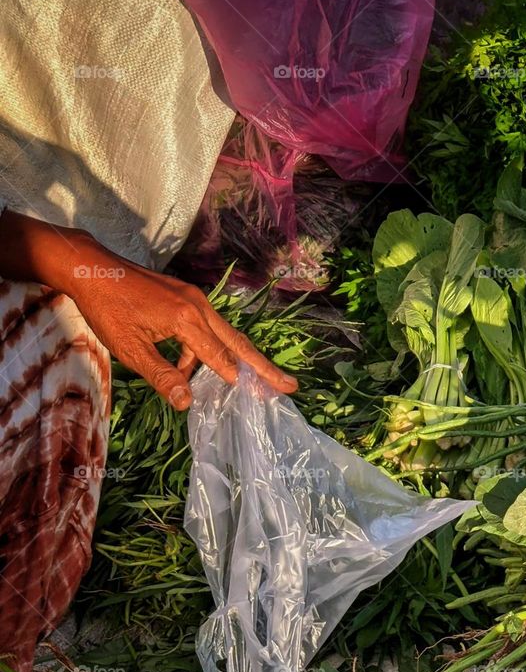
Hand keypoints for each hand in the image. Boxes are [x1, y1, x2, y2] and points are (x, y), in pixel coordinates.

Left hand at [61, 239, 296, 409]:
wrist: (90, 268)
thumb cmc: (107, 310)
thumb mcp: (131, 349)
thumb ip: (161, 376)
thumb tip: (187, 403)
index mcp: (186, 318)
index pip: (220, 356)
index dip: (237, 379)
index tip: (261, 398)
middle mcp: (198, 305)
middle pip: (238, 342)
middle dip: (263, 367)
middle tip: (289, 386)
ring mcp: (193, 298)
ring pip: (223, 335)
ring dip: (228, 361)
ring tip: (234, 385)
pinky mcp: (185, 296)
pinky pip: (205, 327)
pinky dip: (204, 350)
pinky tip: (188, 367)